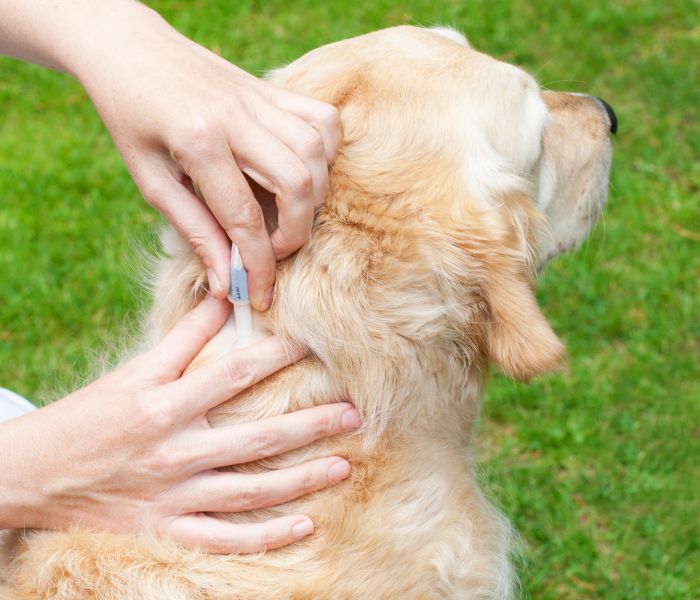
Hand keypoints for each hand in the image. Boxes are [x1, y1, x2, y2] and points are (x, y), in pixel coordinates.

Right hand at [0, 297, 359, 552]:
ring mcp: (174, 496)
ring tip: (344, 465)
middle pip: (259, 438)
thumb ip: (183, 338)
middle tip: (355, 413)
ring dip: (303, 479)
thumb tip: (225, 299)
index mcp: (167, 405)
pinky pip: (226, 538)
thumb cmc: (90, 415)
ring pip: (253, 490)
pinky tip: (305, 526)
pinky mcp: (167, 530)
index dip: (281, 355)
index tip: (318, 343)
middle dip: (312, 425)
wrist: (35, 475)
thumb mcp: (133, 370)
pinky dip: (267, 536)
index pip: (237, 374)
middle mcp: (177, 451)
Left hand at [76, 2, 338, 308]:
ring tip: (290, 212)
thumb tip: (225, 281)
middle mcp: (236, 117)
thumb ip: (194, 230)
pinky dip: (324, 153)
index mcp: (197, 141)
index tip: (258, 295)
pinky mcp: (272, 89)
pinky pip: (323, 119)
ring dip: (314, 195)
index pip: (243, 217)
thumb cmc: (131, 118)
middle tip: (275, 248)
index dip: (258, 266)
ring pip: (316, 151)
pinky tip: (303, 171)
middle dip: (296, 232)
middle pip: (296, 184)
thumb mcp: (150, 179)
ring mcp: (259, 98)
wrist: (129, 50)